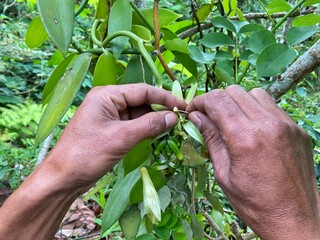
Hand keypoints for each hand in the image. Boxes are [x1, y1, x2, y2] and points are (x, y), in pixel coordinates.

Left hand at [46, 83, 185, 192]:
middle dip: (159, 109)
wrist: (63, 178)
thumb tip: (174, 116)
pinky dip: (144, 129)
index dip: (164, 97)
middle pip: (140, 100)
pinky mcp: (110, 130)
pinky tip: (157, 133)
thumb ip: (149, 125)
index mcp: (106, 95)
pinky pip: (132, 124)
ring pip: (137, 113)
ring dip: (153, 120)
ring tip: (172, 127)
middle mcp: (108, 102)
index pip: (142, 90)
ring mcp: (109, 116)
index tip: (183, 106)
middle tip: (180, 118)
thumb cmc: (87, 154)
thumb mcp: (121, 138)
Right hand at [187, 85, 319, 238]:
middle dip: (217, 101)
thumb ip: (210, 139)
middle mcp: (268, 124)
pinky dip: (256, 110)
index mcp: (245, 138)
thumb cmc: (254, 202)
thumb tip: (196, 117)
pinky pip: (272, 107)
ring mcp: (287, 125)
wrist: (294, 218)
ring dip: (238, 102)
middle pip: (234, 91)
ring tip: (232, 120)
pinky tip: (252, 128)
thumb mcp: (223, 174)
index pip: (217, 101)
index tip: (193, 111)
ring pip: (254, 94)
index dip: (200, 102)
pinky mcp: (298, 129)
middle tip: (210, 117)